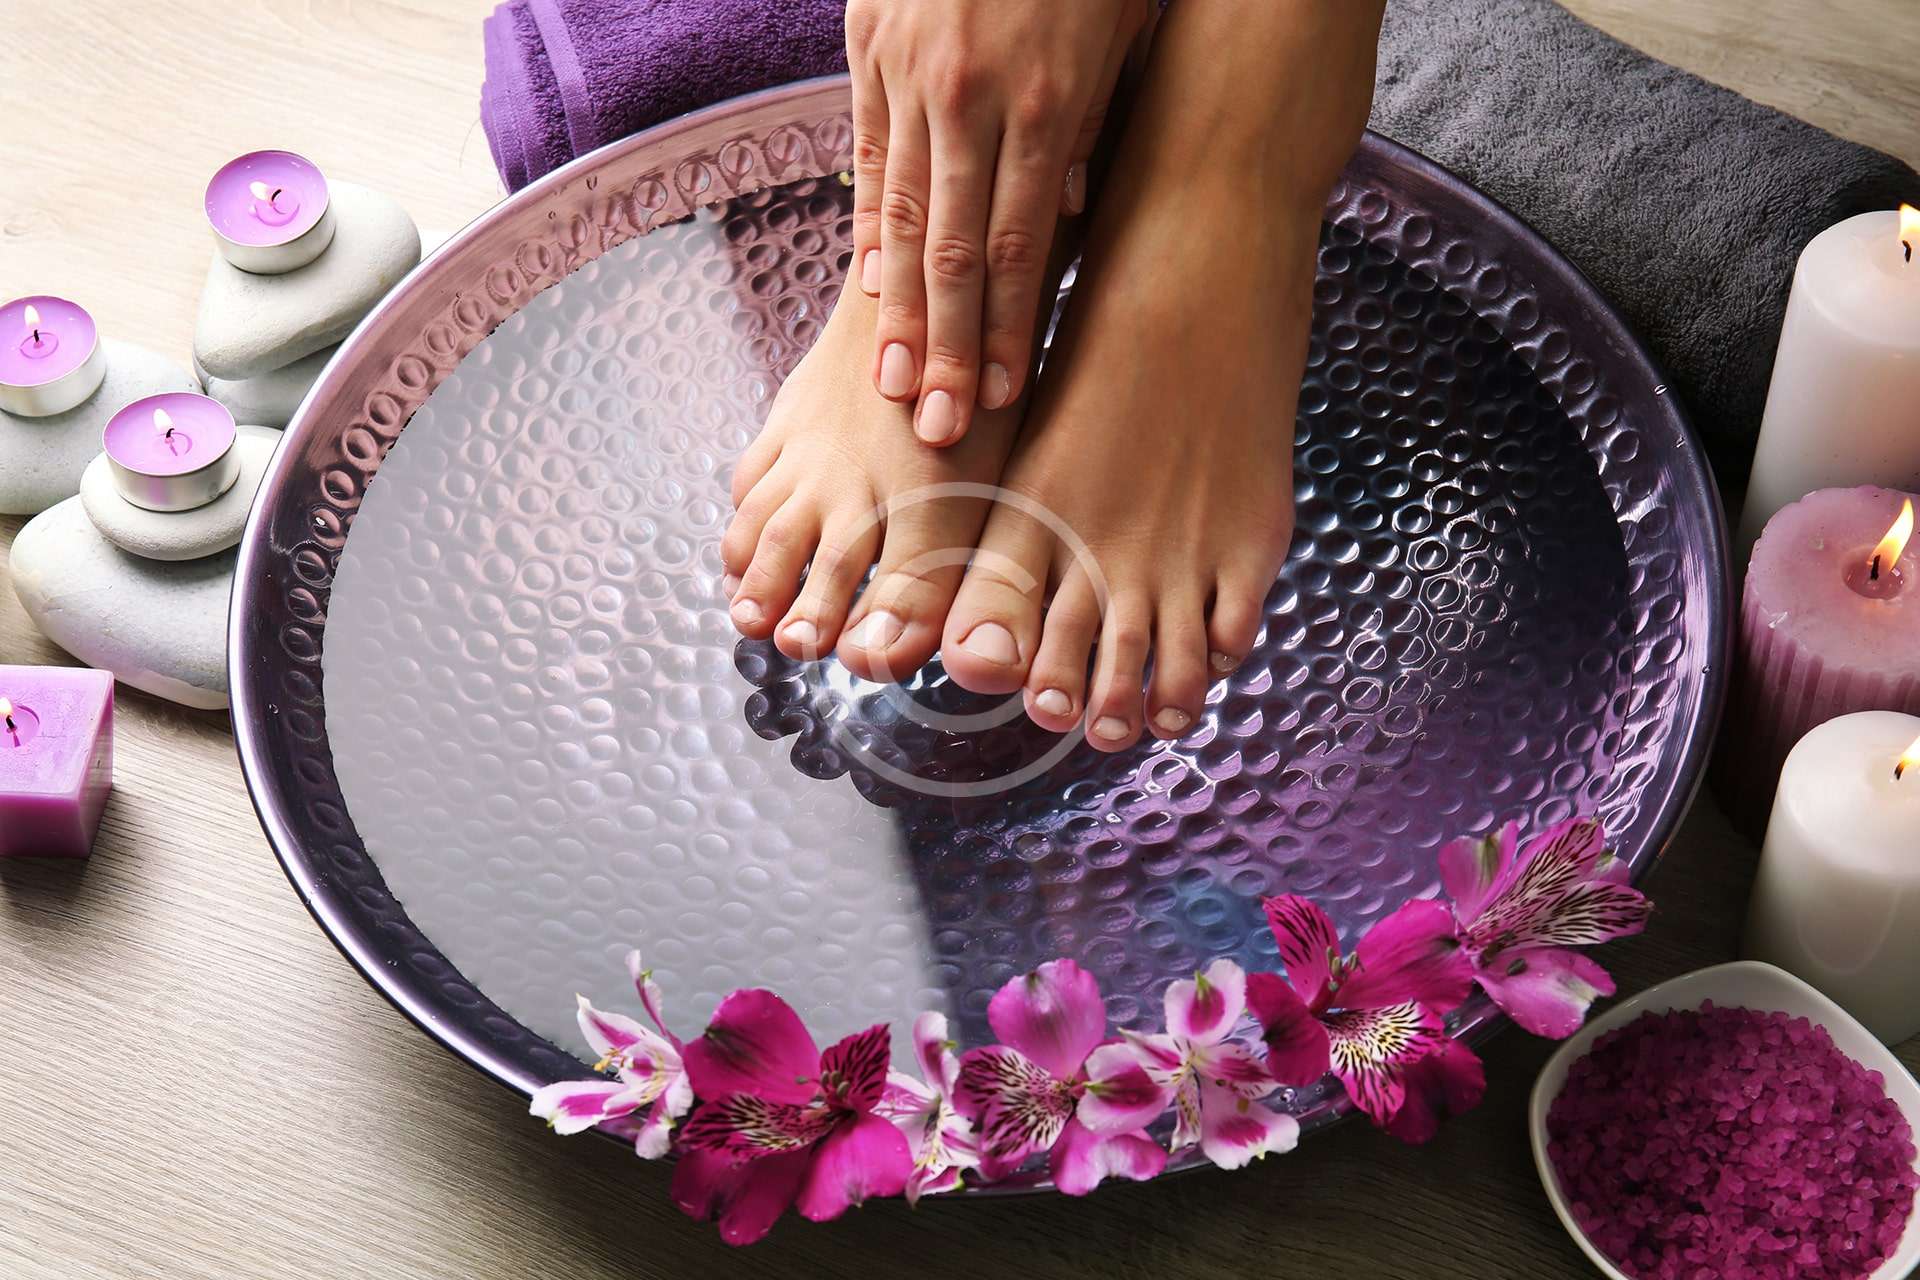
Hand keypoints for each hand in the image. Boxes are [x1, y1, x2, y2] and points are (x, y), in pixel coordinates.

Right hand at [845, 0, 1148, 445]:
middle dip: (949, 348)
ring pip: (902, 212)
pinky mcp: (870, 42)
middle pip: (957, 249)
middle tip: (940, 431)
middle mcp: (972, 92)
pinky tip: (869, 288)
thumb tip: (1064, 215)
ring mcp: (911, 69)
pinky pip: (867, 153)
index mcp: (1049, 95)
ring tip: (895, 384)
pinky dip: (869, 224)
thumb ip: (1093, 125)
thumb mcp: (1124, 27)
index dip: (1011, 328)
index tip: (1003, 397)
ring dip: (900, 309)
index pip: (1025, 244)